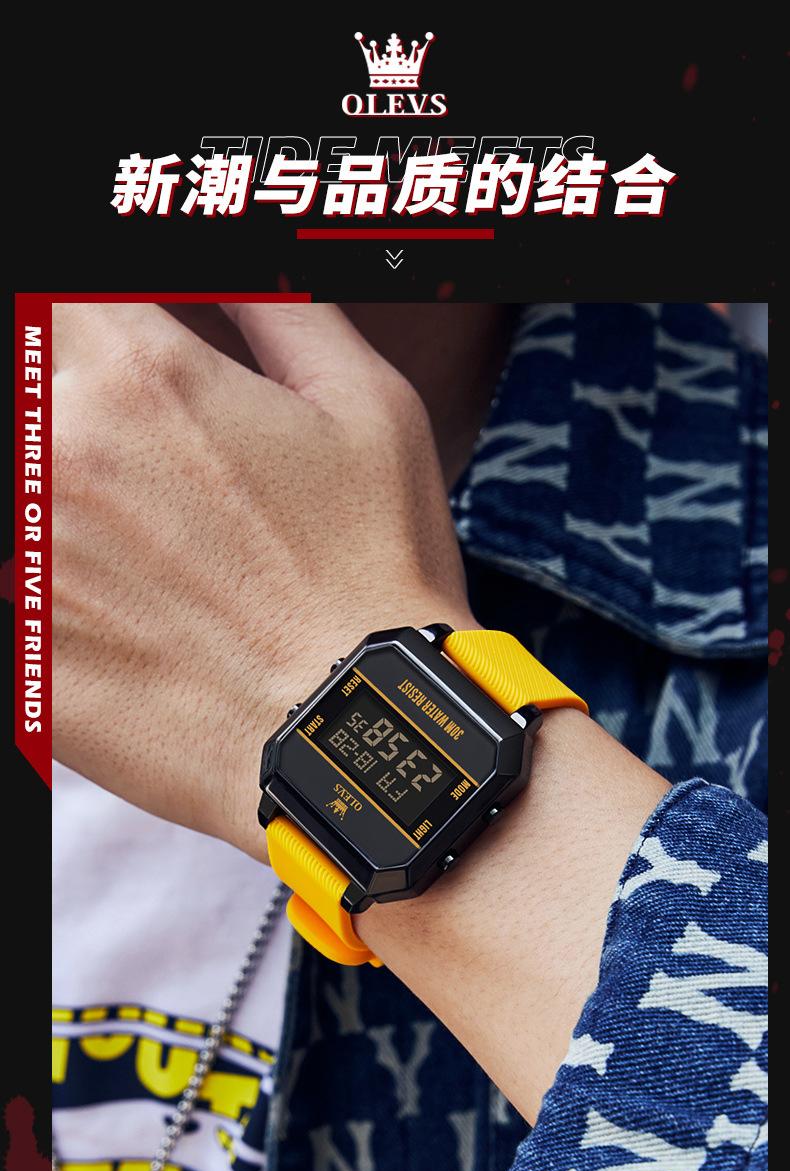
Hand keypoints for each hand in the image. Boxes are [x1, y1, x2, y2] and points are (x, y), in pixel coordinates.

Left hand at [53, 303, 475, 858]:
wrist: (352, 735)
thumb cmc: (372, 575)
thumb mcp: (365, 406)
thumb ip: (276, 305)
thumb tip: (229, 263)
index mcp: (145, 374)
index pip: (56, 294)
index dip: (86, 322)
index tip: (120, 357)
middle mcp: (61, 449)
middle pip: (26, 375)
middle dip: (75, 405)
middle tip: (144, 466)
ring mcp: (26, 553)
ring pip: (19, 478)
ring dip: (60, 490)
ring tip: (139, 539)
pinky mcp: (22, 640)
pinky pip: (11, 579)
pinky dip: (45, 572)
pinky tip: (114, 595)